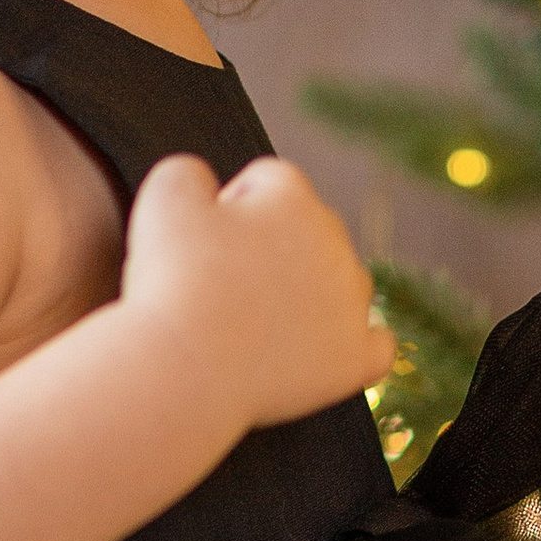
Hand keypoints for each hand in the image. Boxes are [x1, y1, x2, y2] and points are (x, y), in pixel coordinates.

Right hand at [121, 153, 393, 430]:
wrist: (185, 368)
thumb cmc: (171, 281)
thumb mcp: (165, 195)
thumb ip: (191, 171)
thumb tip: (209, 184)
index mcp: (295, 199)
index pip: (269, 182)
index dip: (231, 206)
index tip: (202, 240)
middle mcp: (336, 243)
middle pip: (308, 231)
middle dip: (272, 248)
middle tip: (221, 284)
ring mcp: (352, 304)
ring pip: (340, 283)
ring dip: (308, 294)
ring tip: (255, 322)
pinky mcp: (356, 358)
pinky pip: (375, 345)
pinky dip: (352, 345)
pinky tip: (321, 349)